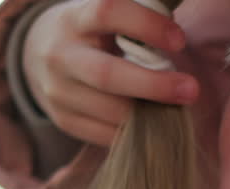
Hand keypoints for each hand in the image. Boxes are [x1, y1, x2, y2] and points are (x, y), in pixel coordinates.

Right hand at [23, 0, 200, 145]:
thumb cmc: (93, 33)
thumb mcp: (106, 19)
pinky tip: (151, 125)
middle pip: (107, 74)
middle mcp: (61, 55)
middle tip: (191, 91)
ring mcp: (58, 91)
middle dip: (154, 85)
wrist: (38, 54)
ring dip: (150, 114)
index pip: (108, 12)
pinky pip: (107, 135)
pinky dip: (135, 133)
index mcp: (75, 18)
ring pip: (111, 111)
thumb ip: (136, 25)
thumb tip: (179, 41)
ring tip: (174, 109)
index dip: (147, 25)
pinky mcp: (63, 119)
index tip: (180, 40)